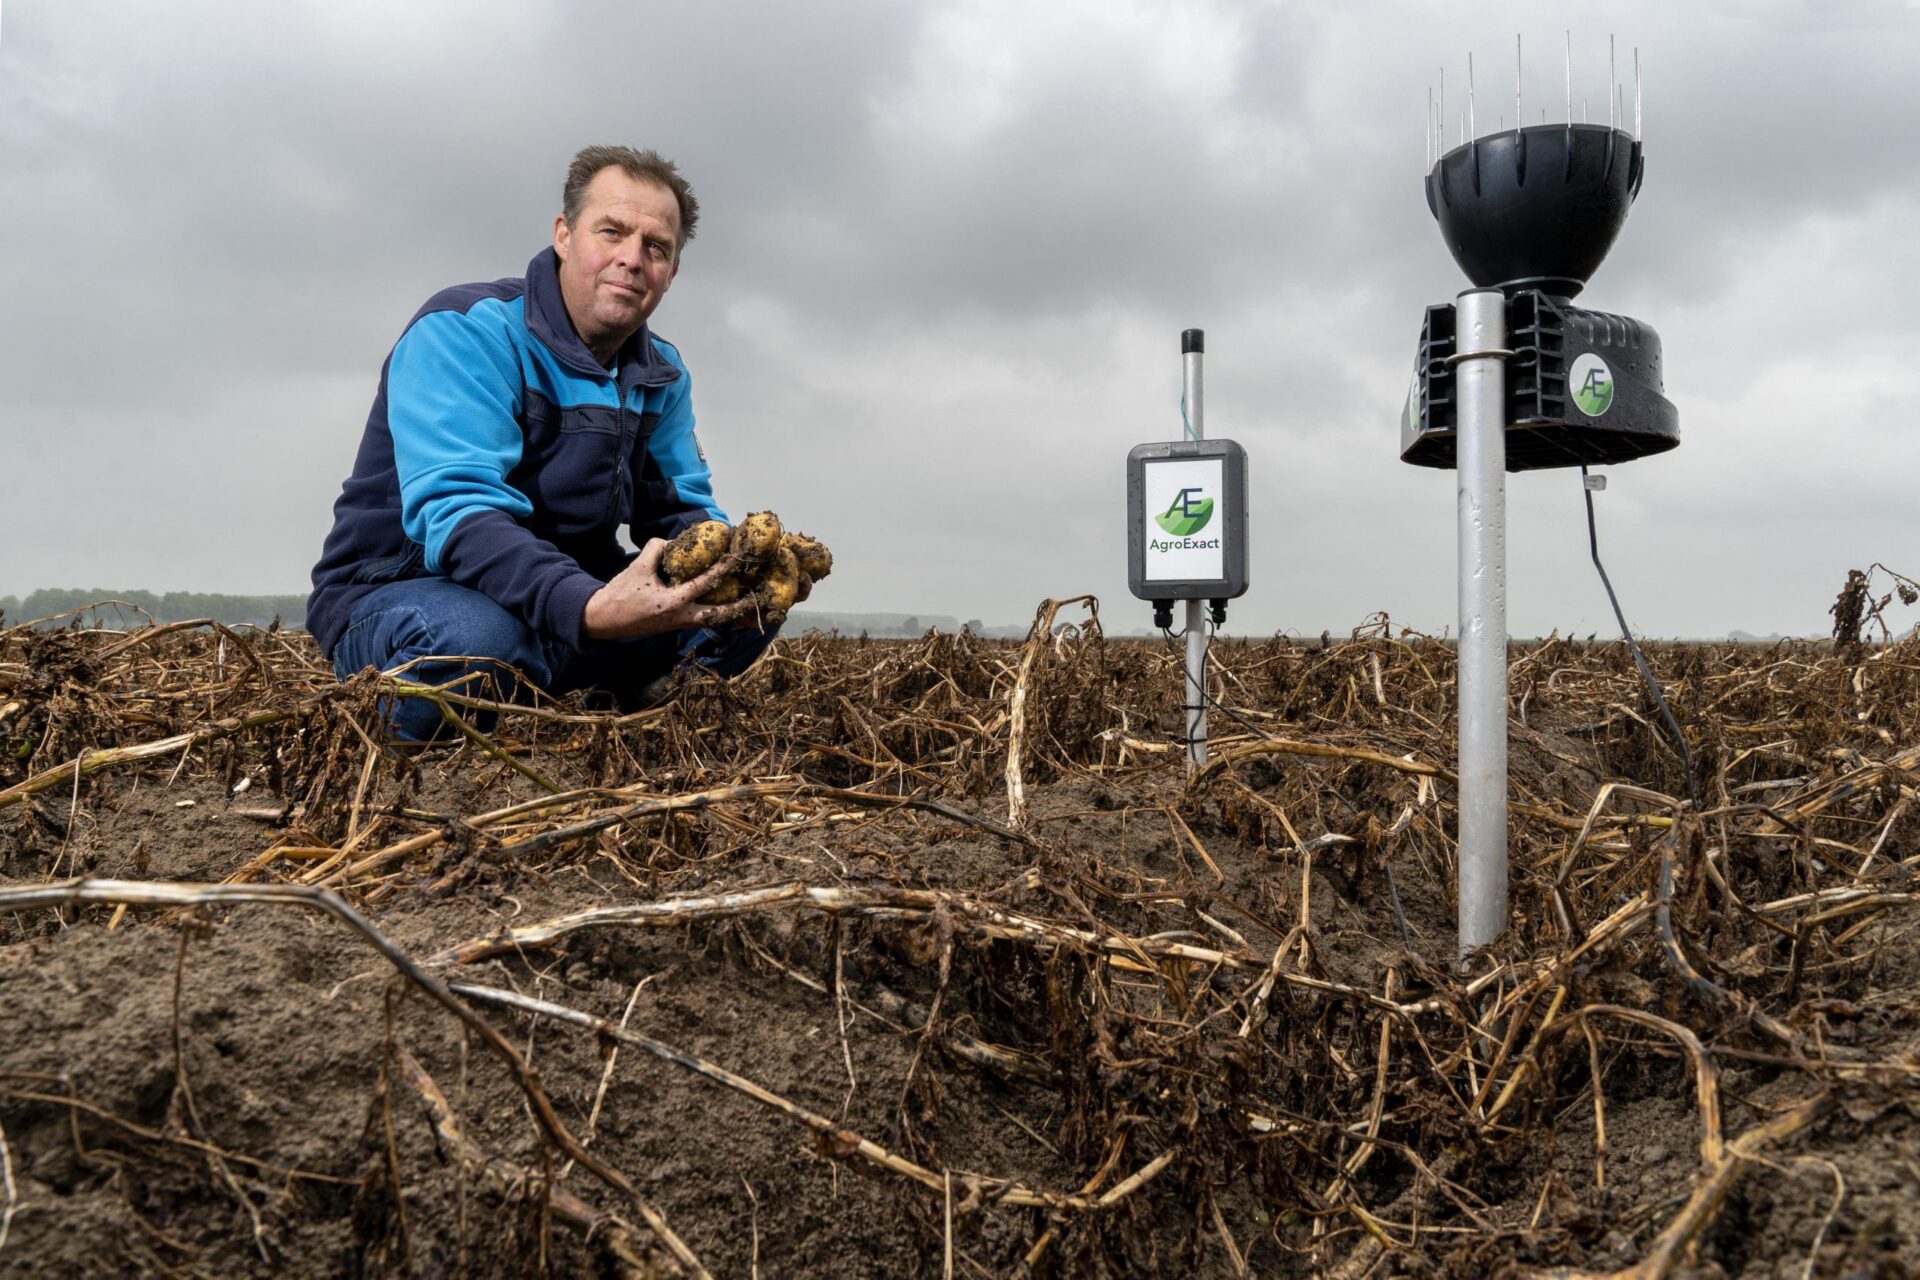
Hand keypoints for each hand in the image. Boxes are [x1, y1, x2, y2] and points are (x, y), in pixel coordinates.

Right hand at [581, 539, 755, 639]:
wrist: (604, 620)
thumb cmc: (620, 594)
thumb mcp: (637, 568)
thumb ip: (657, 550)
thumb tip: (674, 542)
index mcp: (672, 603)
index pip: (703, 584)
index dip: (721, 570)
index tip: (738, 559)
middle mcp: (681, 617)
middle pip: (719, 616)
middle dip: (742, 610)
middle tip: (762, 603)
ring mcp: (681, 623)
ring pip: (714, 621)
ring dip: (735, 617)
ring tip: (757, 614)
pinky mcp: (677, 624)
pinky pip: (704, 620)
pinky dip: (719, 616)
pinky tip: (733, 613)